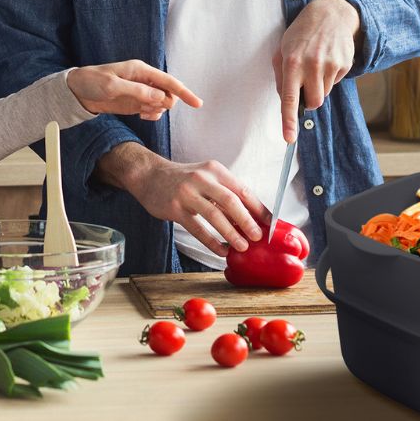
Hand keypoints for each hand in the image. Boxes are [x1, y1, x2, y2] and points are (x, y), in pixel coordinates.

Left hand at [67, 59, 201, 119]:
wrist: (77, 92)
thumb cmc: (92, 82)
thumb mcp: (112, 87)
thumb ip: (137, 92)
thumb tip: (160, 97)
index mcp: (140, 70)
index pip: (168, 81)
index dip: (184, 92)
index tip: (197, 104)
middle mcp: (144, 80)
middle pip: (168, 94)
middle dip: (164, 104)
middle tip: (146, 108)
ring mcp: (141, 92)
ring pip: (162, 104)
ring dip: (156, 110)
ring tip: (140, 111)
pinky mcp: (136, 102)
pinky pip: (153, 110)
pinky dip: (151, 115)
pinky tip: (141, 115)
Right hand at [97, 143, 266, 257]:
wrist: (149, 175)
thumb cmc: (183, 180)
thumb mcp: (206, 177)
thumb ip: (225, 193)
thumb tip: (251, 217)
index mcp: (215, 170)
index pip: (242, 190)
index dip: (258, 208)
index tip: (270, 224)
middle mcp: (202, 178)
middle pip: (230, 201)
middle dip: (247, 221)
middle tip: (258, 237)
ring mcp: (187, 192)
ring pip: (214, 215)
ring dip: (230, 233)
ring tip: (242, 247)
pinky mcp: (174, 207)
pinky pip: (196, 228)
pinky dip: (211, 241)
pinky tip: (220, 251)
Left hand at [273, 0, 359, 142]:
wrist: (330, 14)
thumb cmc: (301, 35)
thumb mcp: (282, 50)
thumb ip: (281, 77)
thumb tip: (286, 102)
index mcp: (292, 63)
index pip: (289, 98)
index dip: (288, 120)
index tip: (289, 138)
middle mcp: (312, 65)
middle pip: (314, 103)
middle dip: (309, 100)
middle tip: (305, 84)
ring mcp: (330, 65)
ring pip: (324, 94)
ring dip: (319, 86)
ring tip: (316, 65)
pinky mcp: (344, 64)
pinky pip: (335, 82)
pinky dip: (330, 76)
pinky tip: (327, 59)